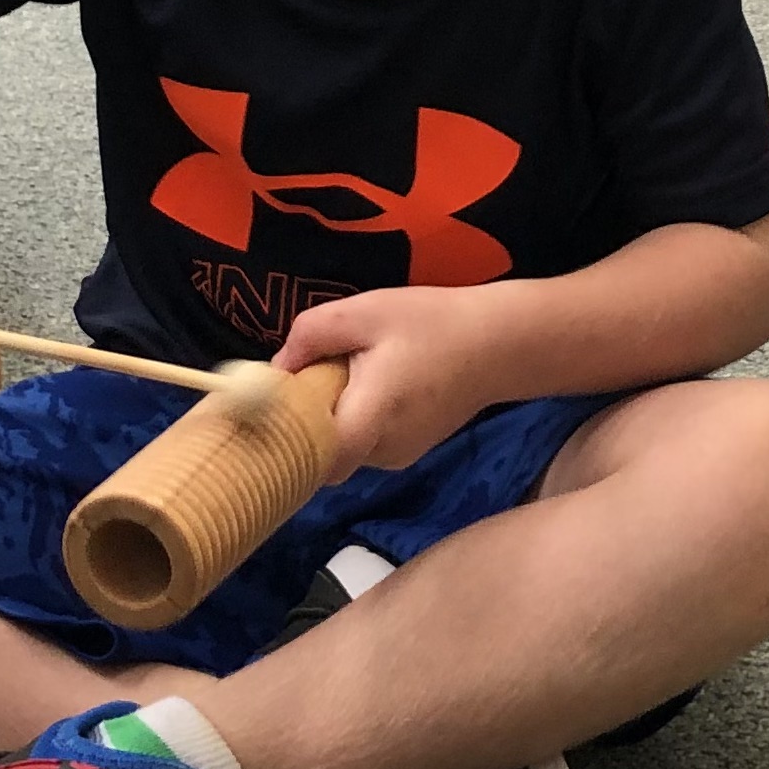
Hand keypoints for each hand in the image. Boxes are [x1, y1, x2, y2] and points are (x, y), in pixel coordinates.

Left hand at [274, 285, 491, 480]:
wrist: (497, 344)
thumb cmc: (430, 323)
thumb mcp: (363, 311)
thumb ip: (311, 336)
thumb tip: (276, 369)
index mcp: (375, 414)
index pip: (322, 458)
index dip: (289, 442)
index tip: (271, 410)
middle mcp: (386, 449)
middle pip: (325, 455)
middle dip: (305, 424)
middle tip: (302, 380)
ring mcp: (399, 456)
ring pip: (343, 450)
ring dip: (331, 419)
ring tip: (341, 374)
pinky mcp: (408, 451)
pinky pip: (363, 444)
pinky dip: (353, 421)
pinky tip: (364, 385)